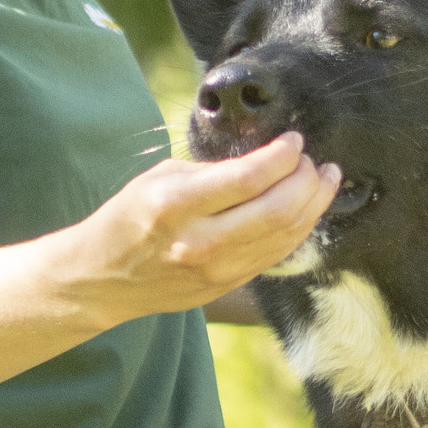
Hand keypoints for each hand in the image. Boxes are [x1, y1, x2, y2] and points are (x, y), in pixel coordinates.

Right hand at [79, 133, 338, 321]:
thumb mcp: (160, 178)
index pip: (248, 178)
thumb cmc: (131, 216)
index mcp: (176, 204)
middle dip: (307, 181)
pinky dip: (298, 231)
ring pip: (284, 237)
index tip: (295, 141)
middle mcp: (200, 241)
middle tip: (315, 162)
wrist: (104, 278)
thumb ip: (213, 172)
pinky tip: (306, 211)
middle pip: (277, 211)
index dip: (283, 156)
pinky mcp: (227, 286)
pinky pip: (275, 256)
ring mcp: (216, 270)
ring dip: (313, 206)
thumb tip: (266, 161)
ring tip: (324, 182)